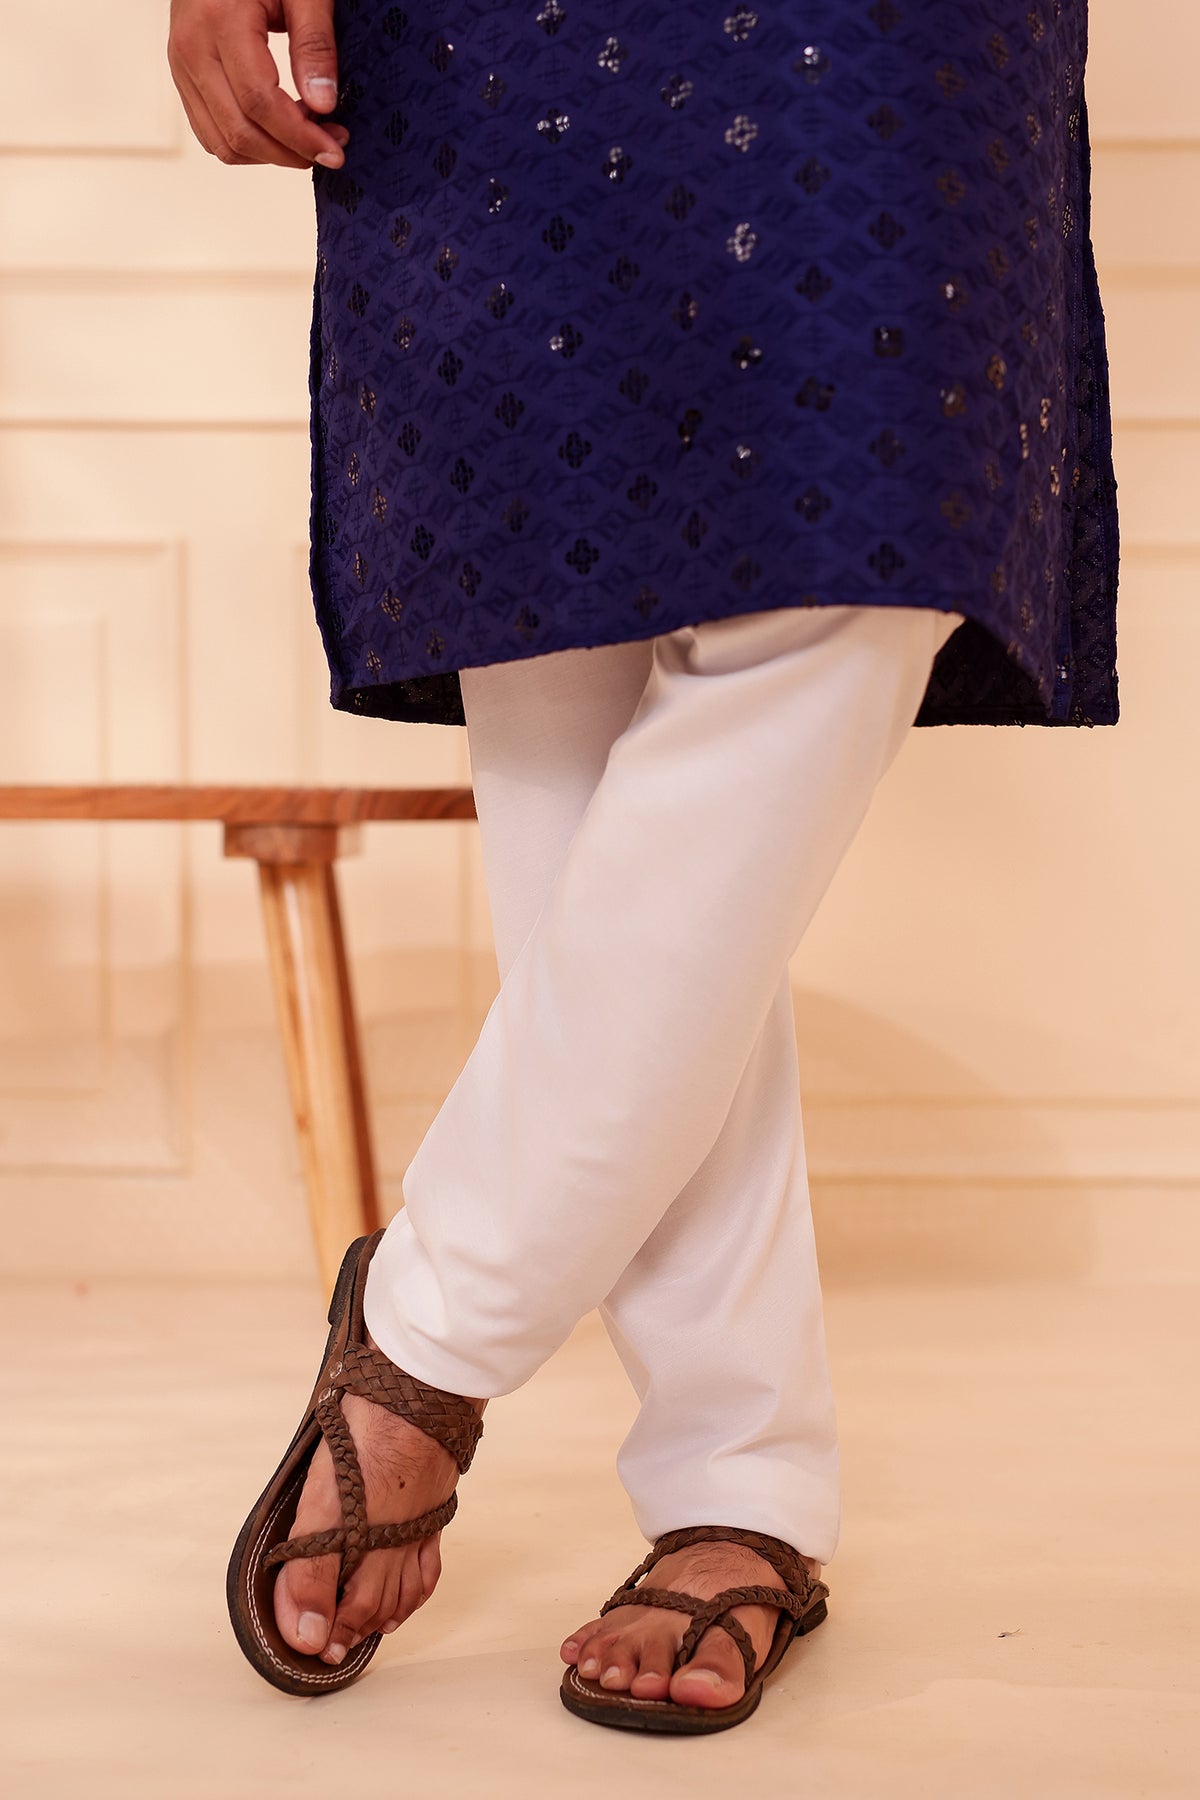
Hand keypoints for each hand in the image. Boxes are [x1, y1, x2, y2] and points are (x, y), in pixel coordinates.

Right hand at [167, 0, 349, 169]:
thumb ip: (314, 43)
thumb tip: (324, 104)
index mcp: (220, 21)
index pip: (259, 102)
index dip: (300, 136)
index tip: (334, 149)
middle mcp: (192, 49)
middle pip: (240, 131)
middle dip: (290, 153)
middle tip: (330, 148)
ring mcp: (182, 67)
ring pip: (223, 142)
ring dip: (269, 154)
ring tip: (306, 136)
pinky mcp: (184, 78)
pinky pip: (211, 133)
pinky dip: (248, 145)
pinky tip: (279, 130)